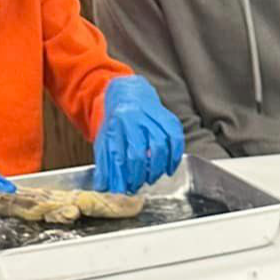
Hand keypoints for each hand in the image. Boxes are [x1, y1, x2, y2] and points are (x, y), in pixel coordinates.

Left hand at [93, 77, 183, 194]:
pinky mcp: (169, 119)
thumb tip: (102, 186)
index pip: (124, 154)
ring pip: (161, 146)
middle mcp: (137, 118)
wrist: (128, 93)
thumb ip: (104, 163)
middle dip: (142, 173)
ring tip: (153, 177)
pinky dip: (175, 157)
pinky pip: (176, 140)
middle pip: (143, 152)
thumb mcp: (105, 139)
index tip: (130, 186)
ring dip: (158, 168)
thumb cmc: (117, 122)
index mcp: (119, 122)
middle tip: (142, 183)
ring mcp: (155, 118)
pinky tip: (169, 167)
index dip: (129, 174)